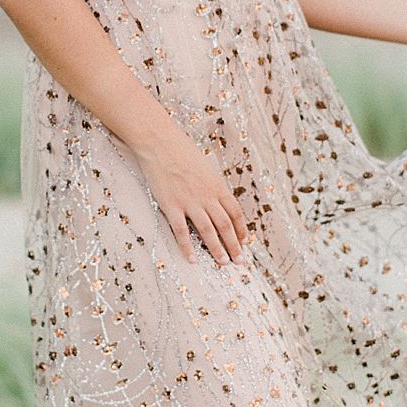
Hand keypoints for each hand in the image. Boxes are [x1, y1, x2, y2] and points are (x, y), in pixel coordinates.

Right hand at [133, 127, 249, 264]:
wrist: (161, 144)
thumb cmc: (183, 153)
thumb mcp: (206, 168)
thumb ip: (213, 187)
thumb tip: (220, 202)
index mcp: (217, 187)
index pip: (235, 213)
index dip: (241, 230)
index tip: (245, 242)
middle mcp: (207, 196)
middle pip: (225, 226)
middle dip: (234, 245)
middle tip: (240, 261)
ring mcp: (189, 202)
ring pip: (208, 231)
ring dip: (217, 249)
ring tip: (223, 263)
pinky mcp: (171, 206)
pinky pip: (182, 231)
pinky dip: (188, 247)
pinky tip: (193, 259)